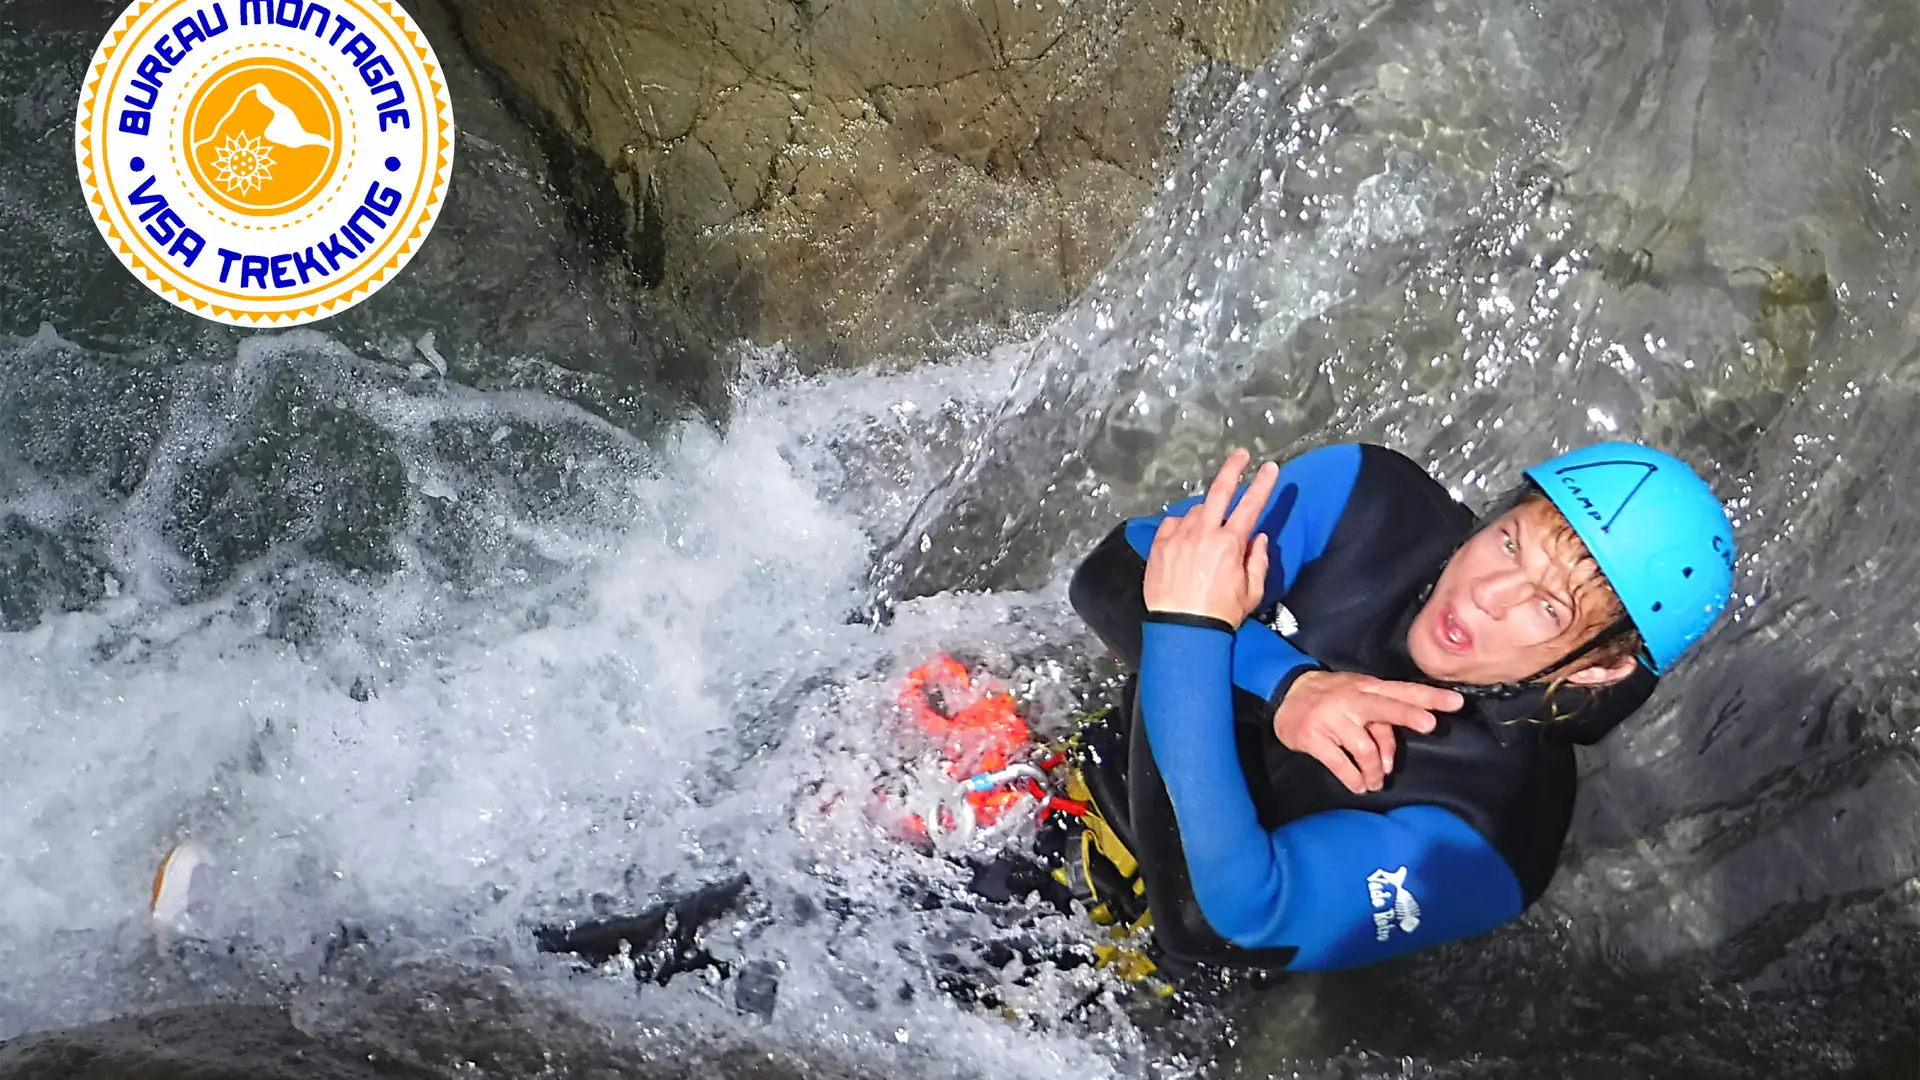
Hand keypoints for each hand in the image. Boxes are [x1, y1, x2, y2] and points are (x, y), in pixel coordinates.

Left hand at [1141, 448, 1279, 625]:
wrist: (1182, 629)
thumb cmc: (1220, 614)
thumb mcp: (1252, 592)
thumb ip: (1258, 561)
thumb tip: (1257, 538)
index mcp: (1230, 544)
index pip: (1251, 505)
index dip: (1263, 484)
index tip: (1270, 468)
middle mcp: (1203, 533)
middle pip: (1220, 490)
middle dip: (1233, 468)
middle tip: (1240, 455)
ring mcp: (1179, 536)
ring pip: (1195, 511)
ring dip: (1204, 516)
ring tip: (1205, 537)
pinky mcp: (1159, 544)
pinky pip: (1172, 524)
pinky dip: (1181, 527)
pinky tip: (1185, 540)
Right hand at [1273, 671, 1464, 793]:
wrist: (1284, 693)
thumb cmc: (1331, 699)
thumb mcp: (1357, 700)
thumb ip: (1380, 724)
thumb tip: (1391, 759)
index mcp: (1366, 687)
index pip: (1402, 691)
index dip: (1428, 698)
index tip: (1456, 702)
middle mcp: (1351, 699)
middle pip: (1384, 707)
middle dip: (1408, 715)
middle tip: (1430, 725)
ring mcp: (1331, 718)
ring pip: (1364, 747)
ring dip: (1375, 771)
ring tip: (1375, 782)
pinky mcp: (1313, 737)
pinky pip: (1340, 763)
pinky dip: (1353, 778)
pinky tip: (1358, 785)